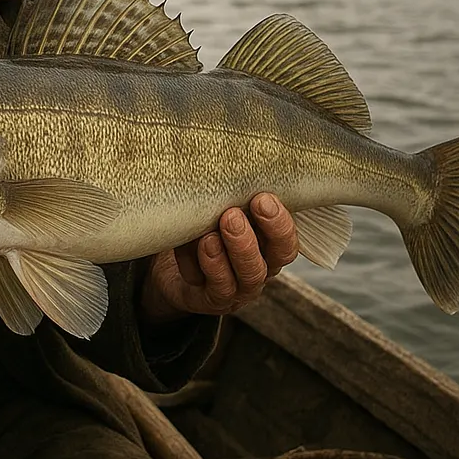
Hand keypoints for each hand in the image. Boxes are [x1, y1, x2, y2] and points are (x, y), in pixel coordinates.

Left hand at [140, 193, 298, 322]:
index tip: (263, 198)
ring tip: (211, 233)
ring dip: (227, 254)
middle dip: (249, 240)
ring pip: (238, 280)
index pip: (286, 243)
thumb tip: (237, 159)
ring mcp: (231, 290)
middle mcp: (255, 272)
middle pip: (265, 265)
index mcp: (268, 250)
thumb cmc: (208, 226)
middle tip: (232, 214)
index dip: (280, 225)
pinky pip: (204, 284)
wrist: (172, 262)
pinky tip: (192, 242)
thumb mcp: (225, 208)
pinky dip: (197, 262)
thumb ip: (236, 196)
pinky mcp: (203, 298)